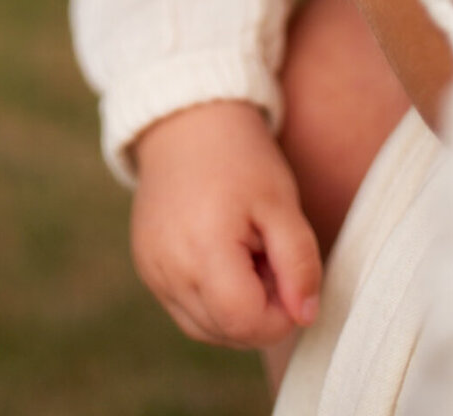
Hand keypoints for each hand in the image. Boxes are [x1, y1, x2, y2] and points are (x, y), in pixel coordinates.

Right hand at [130, 100, 321, 349]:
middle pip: (226, 331)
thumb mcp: (281, 203)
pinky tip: (222, 255)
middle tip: (267, 255)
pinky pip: (184, 308)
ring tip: (245, 253)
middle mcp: (167, 267)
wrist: (187, 121)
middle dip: (259, 310)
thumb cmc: (241, 158)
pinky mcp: (146, 266)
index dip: (280, 313)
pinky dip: (211, 298)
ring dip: (235, 308)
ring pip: (204, 327)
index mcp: (202, 248)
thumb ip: (300, 264)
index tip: (289, 273)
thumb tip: (306, 316)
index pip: (246, 323)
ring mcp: (150, 269)